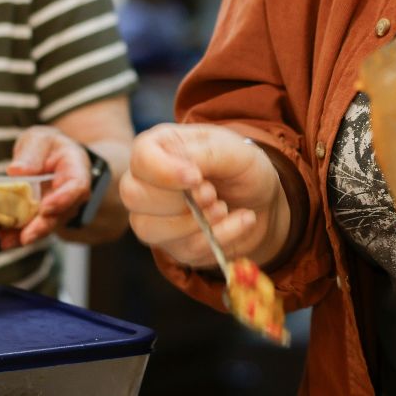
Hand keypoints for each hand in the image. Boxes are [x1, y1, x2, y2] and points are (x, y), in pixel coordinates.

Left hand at [0, 126, 93, 247]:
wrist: (48, 158)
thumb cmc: (46, 147)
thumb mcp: (39, 139)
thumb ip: (31, 153)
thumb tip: (17, 171)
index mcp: (75, 170)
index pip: (76, 186)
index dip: (63, 199)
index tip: (46, 208)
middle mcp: (71, 195)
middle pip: (60, 214)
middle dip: (42, 227)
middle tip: (26, 237)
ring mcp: (57, 210)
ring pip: (44, 226)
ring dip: (24, 234)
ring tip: (6, 239)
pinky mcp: (42, 219)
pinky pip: (31, 229)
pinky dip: (16, 234)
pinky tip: (3, 237)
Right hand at [121, 124, 286, 269]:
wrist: (262, 200)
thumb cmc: (243, 166)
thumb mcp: (235, 150)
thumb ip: (207, 155)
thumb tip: (188, 176)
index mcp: (160, 146)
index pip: (141, 158)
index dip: (165, 172)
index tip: (197, 178)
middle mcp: (147, 181)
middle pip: (134, 196)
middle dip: (178, 201)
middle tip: (213, 196)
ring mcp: (154, 216)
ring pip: (148, 229)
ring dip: (195, 224)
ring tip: (224, 209)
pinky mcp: (171, 244)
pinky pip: (184, 250)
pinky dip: (218, 238)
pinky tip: (239, 221)